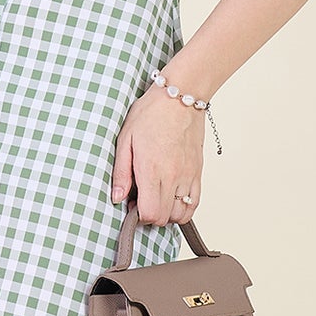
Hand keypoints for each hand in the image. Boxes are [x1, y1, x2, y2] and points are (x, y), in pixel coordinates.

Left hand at [110, 83, 205, 225]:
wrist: (180, 97)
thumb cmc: (151, 113)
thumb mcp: (125, 139)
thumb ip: (121, 172)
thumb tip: (118, 197)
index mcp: (152, 170)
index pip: (149, 214)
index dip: (138, 215)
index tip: (132, 204)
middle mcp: (173, 177)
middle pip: (163, 218)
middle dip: (150, 215)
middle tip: (141, 200)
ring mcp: (188, 176)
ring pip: (180, 214)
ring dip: (166, 213)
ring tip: (156, 198)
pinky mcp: (198, 172)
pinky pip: (195, 203)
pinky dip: (183, 208)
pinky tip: (172, 198)